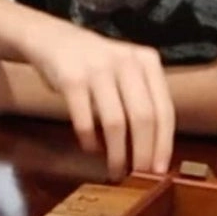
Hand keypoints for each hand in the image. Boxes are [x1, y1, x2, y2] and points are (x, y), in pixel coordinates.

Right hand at [23, 16, 174, 176]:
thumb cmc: (96, 64)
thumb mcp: (127, 71)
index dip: (164, 144)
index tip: (160, 171)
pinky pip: (85, 120)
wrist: (52, 38)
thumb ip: (142, 100)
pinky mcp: (71, 78)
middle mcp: (127, 61)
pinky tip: (91, 148)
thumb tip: (154, 152)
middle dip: (143, 154)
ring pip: (116, 123)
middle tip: (139, 177)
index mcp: (147, 61)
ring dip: (117, 154)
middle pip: (144, 118)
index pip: (164, 109)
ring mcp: (98, 69)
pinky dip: (90, 140)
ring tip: (116, 171)